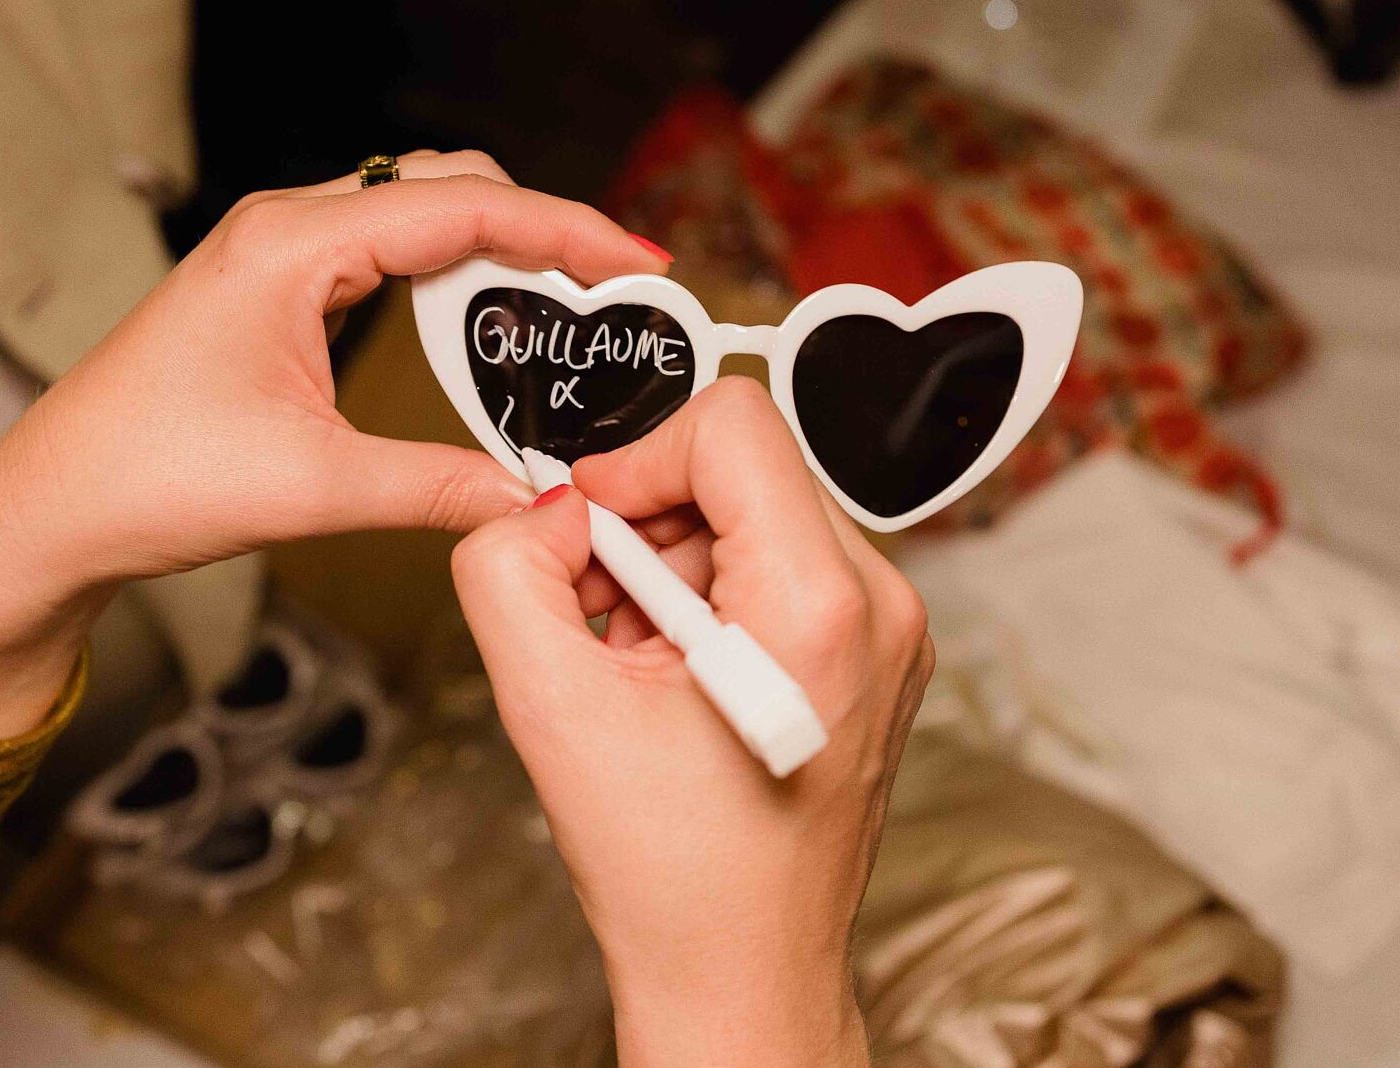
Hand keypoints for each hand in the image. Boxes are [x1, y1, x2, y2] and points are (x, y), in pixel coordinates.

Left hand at [0, 152, 670, 731]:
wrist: (49, 510)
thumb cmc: (145, 478)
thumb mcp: (313, 487)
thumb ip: (437, 486)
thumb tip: (533, 498)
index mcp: (293, 245)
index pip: (464, 209)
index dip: (566, 230)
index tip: (638, 260)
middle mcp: (286, 227)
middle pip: (449, 186)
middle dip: (542, 226)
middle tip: (617, 286)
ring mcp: (275, 252)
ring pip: (418, 210)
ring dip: (498, 246)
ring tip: (571, 301)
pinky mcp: (272, 287)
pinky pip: (384, 249)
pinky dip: (450, 271)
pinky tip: (486, 318)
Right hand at [451, 378, 934, 1066]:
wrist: (741, 973)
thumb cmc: (673, 876)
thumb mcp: (550, 709)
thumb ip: (509, 574)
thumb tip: (538, 506)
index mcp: (821, 607)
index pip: (733, 425)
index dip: (637, 462)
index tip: (591, 531)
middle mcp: (880, 604)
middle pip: (744, 468)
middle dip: (652, 525)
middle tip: (604, 615)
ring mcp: (890, 631)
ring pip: (759, 513)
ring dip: (677, 565)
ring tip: (644, 664)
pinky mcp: (877, 652)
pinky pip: (784, 565)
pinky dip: (715, 597)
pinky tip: (681, 676)